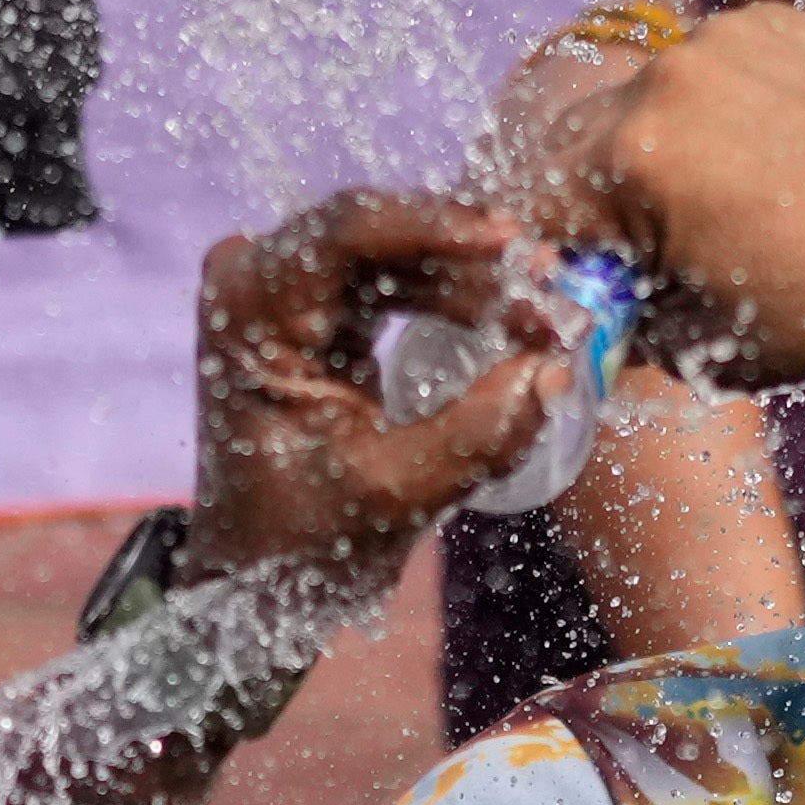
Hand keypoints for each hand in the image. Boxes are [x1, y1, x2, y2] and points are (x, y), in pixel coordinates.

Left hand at [183, 190, 561, 578]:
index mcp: (247, 310)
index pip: (345, 232)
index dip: (435, 226)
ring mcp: (283, 290)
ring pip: (396, 253)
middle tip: (548, 279)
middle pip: (378, 233)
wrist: (253, 578)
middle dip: (468, 257)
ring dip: (472, 280)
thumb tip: (557, 371)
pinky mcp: (316, 310)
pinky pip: (396, 280)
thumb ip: (476, 434)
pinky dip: (454, 299)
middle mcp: (255, 279)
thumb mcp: (393, 495)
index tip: (511, 241)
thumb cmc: (300, 545)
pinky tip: (510, 318)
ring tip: (543, 311)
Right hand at [484, 0, 804, 395]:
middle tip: (646, 248)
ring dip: (656, 149)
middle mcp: (666, 78)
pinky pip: (706, 69)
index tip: (578, 278)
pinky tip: (768, 158)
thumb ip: (619, 318)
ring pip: (642, 100)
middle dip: (594, 196)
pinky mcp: (767, 21)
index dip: (548, 251)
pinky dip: (715, 111)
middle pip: (576, 140)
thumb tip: (577, 308)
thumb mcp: (700, 341)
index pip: (532, 201)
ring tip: (725, 202)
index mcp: (634, 156)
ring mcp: (720, 39)